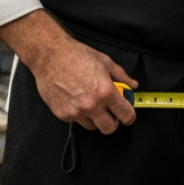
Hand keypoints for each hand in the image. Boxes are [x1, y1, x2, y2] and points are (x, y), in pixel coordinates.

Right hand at [0, 10, 137, 132]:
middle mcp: (91, 105)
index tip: (128, 116)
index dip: (129, 117)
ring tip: (91, 103)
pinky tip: (76, 100)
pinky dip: (79, 114)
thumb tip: (132, 85)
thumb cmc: (77, 55)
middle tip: (111, 113)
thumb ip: (121, 76)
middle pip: (110, 129)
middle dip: (113, 122)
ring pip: (92, 127)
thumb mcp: (105, 62)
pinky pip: (76, 121)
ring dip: (95, 119)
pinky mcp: (62, 114)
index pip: (126, 115)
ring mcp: (76, 112)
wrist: (50, 55)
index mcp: (105, 92)